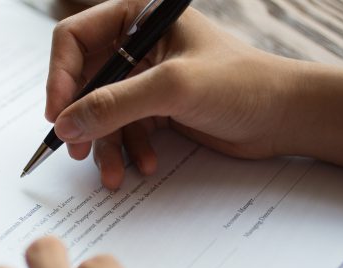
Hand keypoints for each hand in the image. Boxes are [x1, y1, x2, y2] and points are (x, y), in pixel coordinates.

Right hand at [45, 0, 342, 187]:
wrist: (285, 117)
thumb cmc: (242, 84)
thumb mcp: (173, 88)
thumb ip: (115, 103)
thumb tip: (65, 124)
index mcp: (137, 18)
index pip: (75, 39)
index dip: (60, 76)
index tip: (57, 114)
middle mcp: (136, 46)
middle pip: (84, 81)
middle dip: (81, 119)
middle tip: (77, 149)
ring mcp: (145, 79)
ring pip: (101, 112)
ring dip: (105, 144)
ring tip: (113, 173)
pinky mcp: (154, 108)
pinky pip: (123, 130)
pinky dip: (128, 150)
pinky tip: (145, 165)